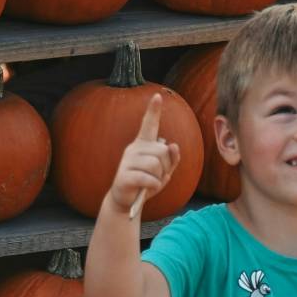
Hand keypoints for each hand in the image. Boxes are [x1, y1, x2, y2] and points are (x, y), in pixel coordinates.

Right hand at [108, 93, 182, 218]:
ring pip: (155, 164)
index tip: (157, 95)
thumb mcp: (164, 172)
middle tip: (157, 176)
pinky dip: (153, 185)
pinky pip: (148, 177)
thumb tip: (173, 145)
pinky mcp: (124, 175)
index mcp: (143, 145)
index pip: (149, 124)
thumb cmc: (146, 183)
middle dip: (165, 166)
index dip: (153, 111)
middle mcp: (134, 149)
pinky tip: (148, 189)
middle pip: (161, 151)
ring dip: (159, 177)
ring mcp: (127, 161)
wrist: (127, 201)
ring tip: (151, 183)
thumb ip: (172, 159)